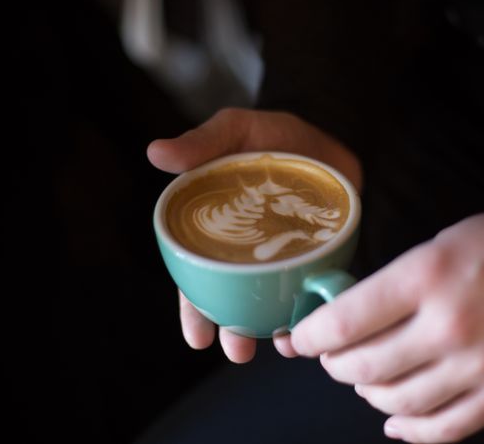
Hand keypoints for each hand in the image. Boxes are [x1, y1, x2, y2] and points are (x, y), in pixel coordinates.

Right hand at [148, 108, 361, 362]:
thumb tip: (155, 153)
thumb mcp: (235, 131)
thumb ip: (202, 143)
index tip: (196, 336)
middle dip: (232, 331)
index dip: (193, 308)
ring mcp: (284, 256)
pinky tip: (311, 322)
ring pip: (271, 302)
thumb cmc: (271, 134)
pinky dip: (311, 310)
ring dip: (271, 329)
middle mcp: (248, 249)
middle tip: (237, 352)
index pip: (197, 275)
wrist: (328, 132)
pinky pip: (311, 289)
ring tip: (280, 345)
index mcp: (218, 228)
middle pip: (232, 298)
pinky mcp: (319, 256)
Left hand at [291, 204, 483, 441]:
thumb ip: (394, 284)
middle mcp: (449, 326)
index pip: (346, 321)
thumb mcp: (440, 243)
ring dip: (368, 394)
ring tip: (364, 381)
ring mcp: (478, 366)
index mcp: (426, 277)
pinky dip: (411, 430)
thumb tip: (350, 316)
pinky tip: (395, 421)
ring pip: (397, 402)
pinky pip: (445, 428)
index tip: (298, 339)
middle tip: (332, 357)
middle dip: (335, 365)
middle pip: (364, 367)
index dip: (310, 337)